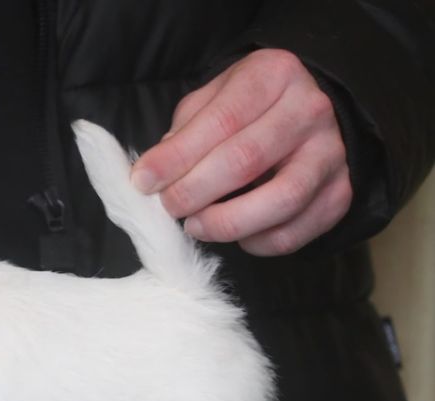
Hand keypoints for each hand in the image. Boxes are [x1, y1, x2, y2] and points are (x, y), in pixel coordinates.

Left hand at [132, 49, 351, 255]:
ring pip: (280, 200)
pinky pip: (295, 232)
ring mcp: (330, 154)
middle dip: (194, 191)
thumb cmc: (249, 108)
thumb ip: (184, 132)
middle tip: (169, 207)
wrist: (310, 113)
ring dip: (227, 222)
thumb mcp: (213, 100)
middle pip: (245, 160)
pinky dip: (258, 242)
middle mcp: (309, 111)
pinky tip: (237, 235)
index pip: (220, 121)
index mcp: (273, 76)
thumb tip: (154, 173)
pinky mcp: (340, 194)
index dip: (176, 157)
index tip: (143, 181)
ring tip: (196, 225)